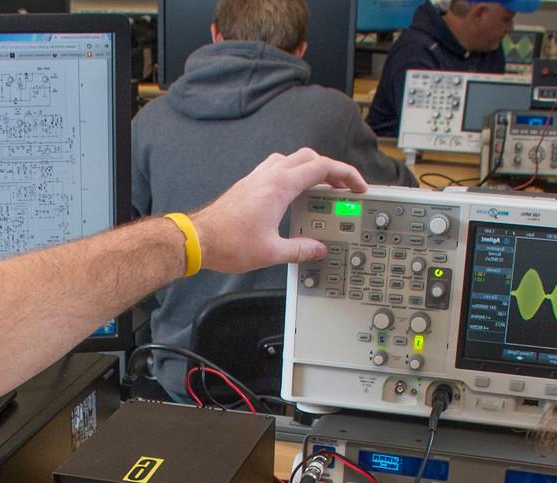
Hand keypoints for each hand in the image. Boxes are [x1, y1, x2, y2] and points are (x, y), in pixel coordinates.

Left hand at [189, 148, 367, 274]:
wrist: (199, 239)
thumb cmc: (228, 242)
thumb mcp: (272, 252)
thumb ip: (300, 250)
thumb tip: (317, 250)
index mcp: (280, 186)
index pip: (322, 167)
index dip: (346, 174)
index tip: (357, 185)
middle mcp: (269, 175)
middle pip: (309, 157)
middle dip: (332, 169)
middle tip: (343, 186)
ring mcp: (257, 178)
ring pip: (291, 159)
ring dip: (311, 168)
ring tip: (321, 186)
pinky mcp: (248, 185)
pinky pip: (276, 168)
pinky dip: (293, 173)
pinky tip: (294, 192)